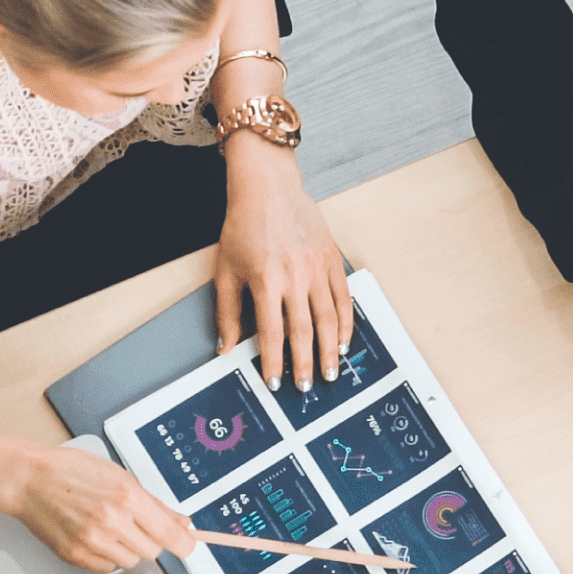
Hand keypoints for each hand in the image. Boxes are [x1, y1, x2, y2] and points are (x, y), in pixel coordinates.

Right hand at [6, 443, 194, 572]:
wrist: (28, 480)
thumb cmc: (71, 472)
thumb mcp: (119, 476)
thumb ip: (153, 503)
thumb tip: (181, 522)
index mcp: (127, 497)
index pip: (169, 532)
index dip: (184, 543)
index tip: (189, 545)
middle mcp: (112, 521)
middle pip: (153, 550)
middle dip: (150, 539)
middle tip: (136, 525)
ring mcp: (92, 541)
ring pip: (131, 561)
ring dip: (128, 549)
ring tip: (110, 528)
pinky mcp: (75, 555)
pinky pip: (107, 567)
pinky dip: (107, 556)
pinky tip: (94, 535)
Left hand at [215, 139, 352, 390]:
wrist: (268, 187)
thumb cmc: (243, 226)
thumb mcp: (226, 269)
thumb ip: (227, 312)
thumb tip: (227, 348)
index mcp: (266, 280)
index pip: (273, 333)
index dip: (274, 362)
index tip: (274, 383)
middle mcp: (295, 276)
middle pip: (304, 331)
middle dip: (306, 364)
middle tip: (309, 387)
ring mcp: (317, 267)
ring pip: (329, 318)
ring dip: (331, 349)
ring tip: (332, 371)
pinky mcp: (332, 259)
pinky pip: (344, 297)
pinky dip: (347, 322)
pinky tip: (344, 340)